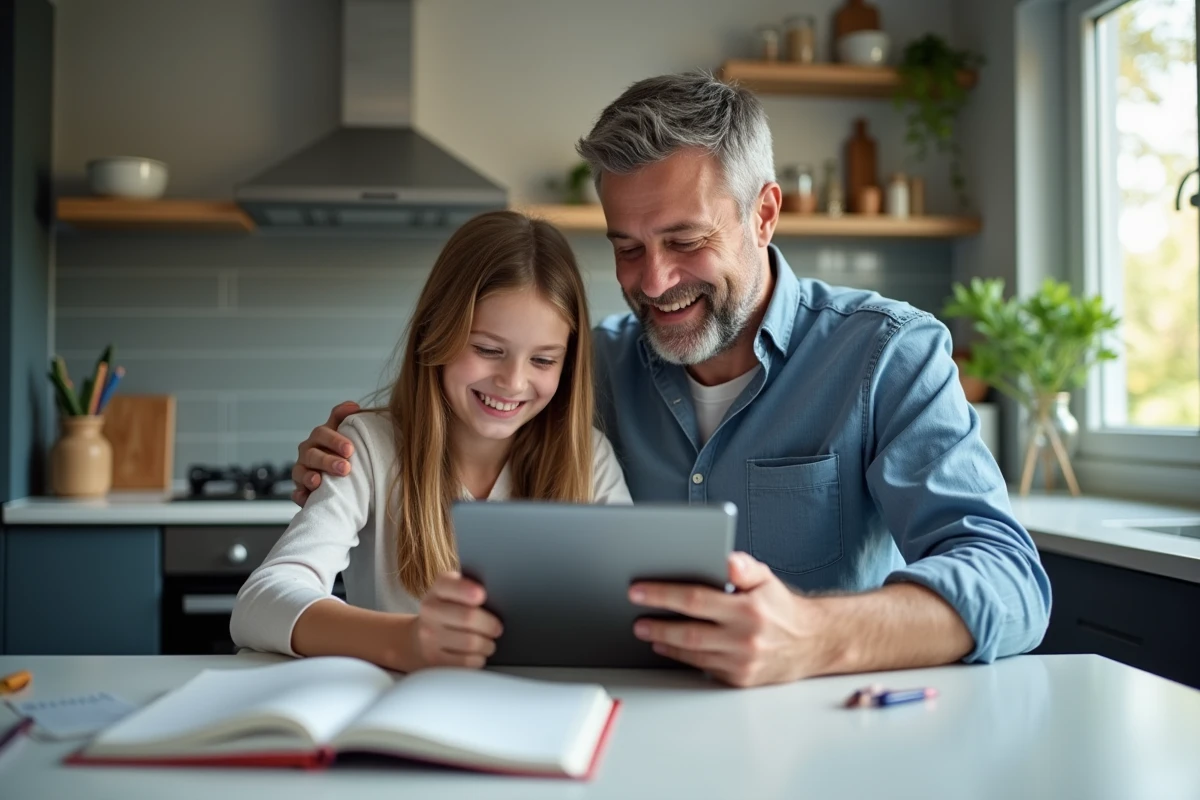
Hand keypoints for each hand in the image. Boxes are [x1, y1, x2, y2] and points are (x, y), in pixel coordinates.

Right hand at [291, 401, 360, 505]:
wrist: (340, 479)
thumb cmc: (341, 452)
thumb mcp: (343, 433)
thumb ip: (344, 418)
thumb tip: (353, 406)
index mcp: (319, 438)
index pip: (323, 433)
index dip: (334, 440)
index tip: (350, 449)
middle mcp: (307, 453)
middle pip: (313, 454)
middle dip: (328, 461)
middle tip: (345, 468)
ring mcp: (301, 472)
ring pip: (301, 473)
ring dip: (310, 478)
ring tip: (318, 482)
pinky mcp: (300, 491)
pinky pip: (296, 494)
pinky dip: (300, 496)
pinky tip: (306, 498)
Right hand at [408, 572, 503, 669]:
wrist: (422, 636)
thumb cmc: (450, 611)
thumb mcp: (456, 593)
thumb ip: (473, 588)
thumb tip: (498, 595)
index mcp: (439, 588)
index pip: (451, 585)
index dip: (467, 591)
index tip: (482, 595)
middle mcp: (430, 610)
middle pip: (468, 617)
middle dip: (490, 625)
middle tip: (497, 628)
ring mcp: (429, 636)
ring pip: (470, 642)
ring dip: (487, 644)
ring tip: (489, 642)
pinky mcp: (434, 659)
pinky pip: (466, 662)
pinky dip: (478, 659)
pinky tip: (478, 654)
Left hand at [629, 552, 830, 686]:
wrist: (812, 643)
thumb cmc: (781, 607)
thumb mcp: (766, 578)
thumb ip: (743, 566)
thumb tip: (725, 560)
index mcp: (748, 609)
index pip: (695, 599)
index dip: (663, 594)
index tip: (638, 591)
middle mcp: (745, 638)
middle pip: (689, 631)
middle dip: (657, 624)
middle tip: (637, 619)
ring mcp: (742, 662)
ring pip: (693, 653)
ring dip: (665, 643)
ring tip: (647, 632)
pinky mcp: (740, 679)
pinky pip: (704, 667)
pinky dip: (683, 658)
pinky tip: (670, 647)